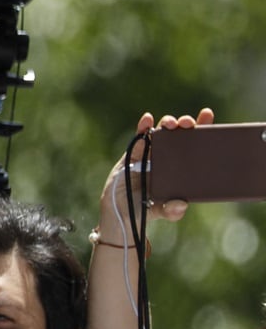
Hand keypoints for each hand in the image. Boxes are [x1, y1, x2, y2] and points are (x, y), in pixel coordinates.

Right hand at [95, 108, 215, 237]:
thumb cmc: (146, 210)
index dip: (201, 129)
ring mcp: (149, 155)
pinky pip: (139, 138)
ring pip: (160, 133)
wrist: (121, 213)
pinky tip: (148, 119)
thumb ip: (173, 211)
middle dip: (184, 125)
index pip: (193, 146)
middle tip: (188, 123)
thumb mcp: (164, 212)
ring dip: (166, 124)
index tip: (207, 115)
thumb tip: (181, 204)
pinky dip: (143, 127)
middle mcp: (166, 158)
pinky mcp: (132, 155)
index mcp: (179, 169)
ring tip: (171, 123)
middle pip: (178, 135)